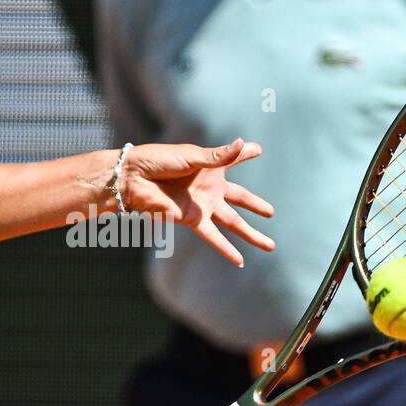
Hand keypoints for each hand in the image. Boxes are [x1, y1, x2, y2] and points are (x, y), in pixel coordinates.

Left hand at [119, 138, 274, 265]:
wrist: (134, 178)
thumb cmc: (158, 160)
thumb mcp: (192, 156)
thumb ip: (219, 156)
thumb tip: (244, 144)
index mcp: (210, 167)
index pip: (233, 158)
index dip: (245, 152)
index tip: (258, 149)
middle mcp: (209, 188)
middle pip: (240, 198)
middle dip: (256, 206)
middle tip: (271, 212)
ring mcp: (203, 205)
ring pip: (233, 222)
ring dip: (250, 233)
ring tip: (269, 245)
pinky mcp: (192, 220)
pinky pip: (214, 237)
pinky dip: (226, 249)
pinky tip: (240, 261)